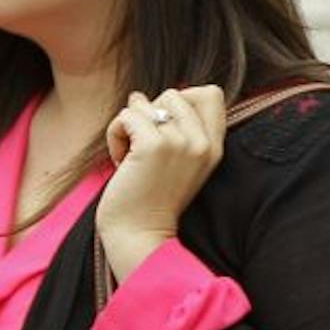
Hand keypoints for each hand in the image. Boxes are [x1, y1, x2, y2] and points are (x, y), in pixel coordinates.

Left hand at [100, 85, 227, 279]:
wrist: (140, 236)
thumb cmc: (151, 200)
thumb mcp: (180, 164)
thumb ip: (179, 130)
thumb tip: (146, 97)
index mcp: (214, 148)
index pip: (210, 93)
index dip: (181, 100)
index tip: (164, 129)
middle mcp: (202, 143)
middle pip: (173, 94)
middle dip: (149, 115)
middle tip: (143, 149)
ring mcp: (180, 143)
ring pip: (145, 103)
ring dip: (128, 127)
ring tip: (130, 158)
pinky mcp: (153, 146)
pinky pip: (126, 115)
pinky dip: (115, 134)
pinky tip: (120, 161)